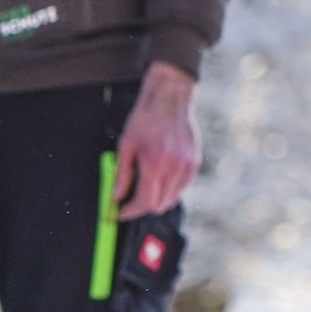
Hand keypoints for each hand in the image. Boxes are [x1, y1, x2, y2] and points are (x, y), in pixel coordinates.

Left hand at [115, 61, 199, 217]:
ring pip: (171, 199)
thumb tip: (115, 198)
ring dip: (156, 199)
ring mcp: (188, 166)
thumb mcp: (125, 146)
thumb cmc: (144, 120)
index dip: (130, 211)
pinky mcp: (195, 163)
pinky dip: (168, 190)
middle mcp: (175, 168)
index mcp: (155, 165)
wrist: (169, 99)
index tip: (119, 212)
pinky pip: (181, 188)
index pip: (145, 202)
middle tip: (128, 202)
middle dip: (141, 207)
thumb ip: (121, 175)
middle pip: (159, 205)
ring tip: (142, 188)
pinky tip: (157, 180)